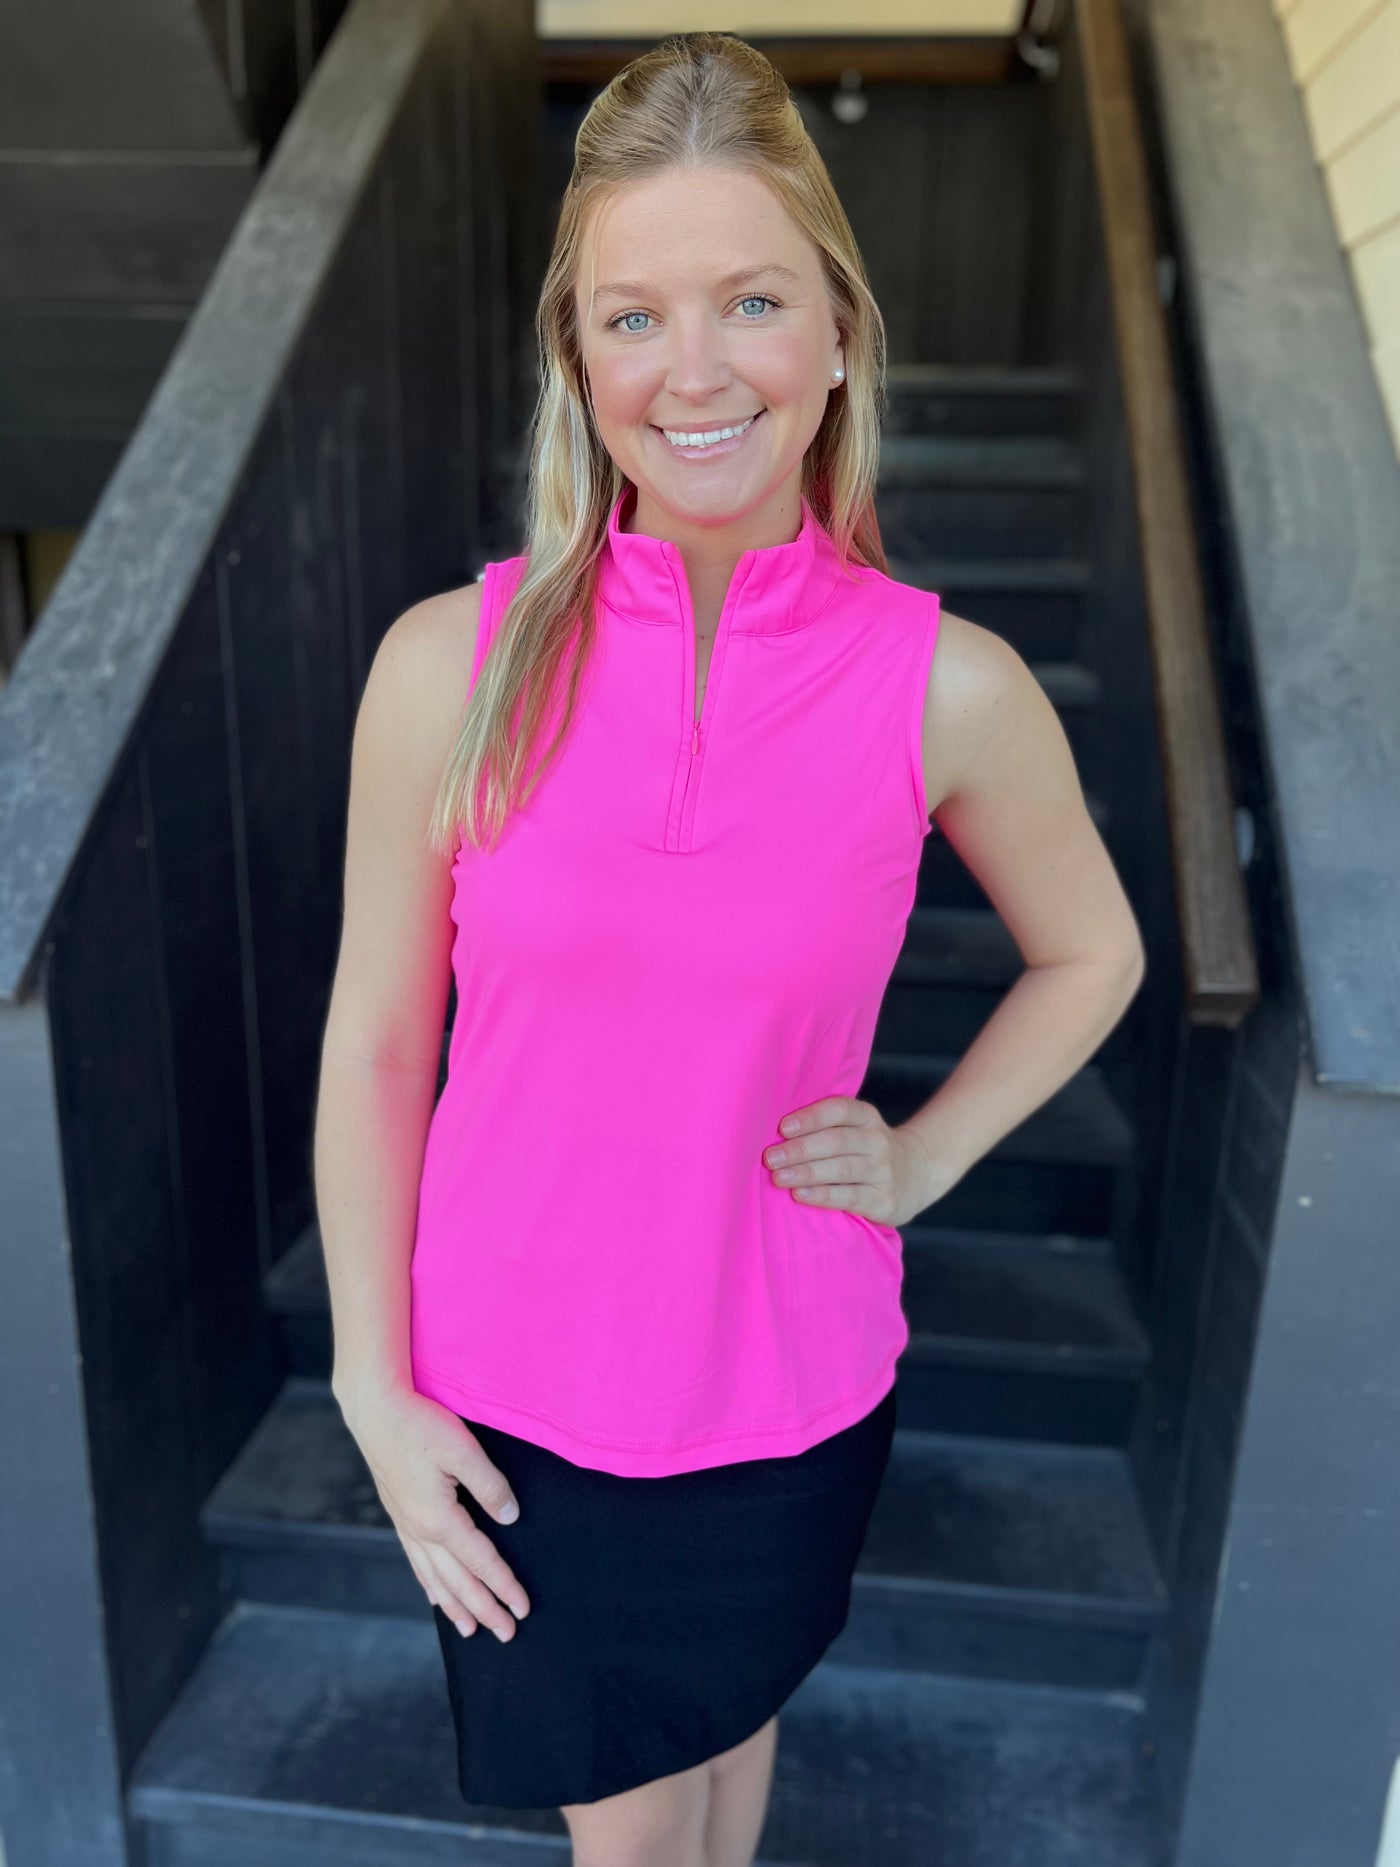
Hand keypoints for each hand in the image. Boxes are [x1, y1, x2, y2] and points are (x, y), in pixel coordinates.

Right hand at [337, 1379, 530, 1641]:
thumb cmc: (420, 1423)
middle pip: (458, 1580)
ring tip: (471, 1629)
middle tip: (506, 1634)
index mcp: (439, 1518)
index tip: (522, 1608)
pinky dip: (429, 1583)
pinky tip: (434, 1595)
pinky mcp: (398, 1513)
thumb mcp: (464, 1449)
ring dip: (455, 1605)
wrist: (374, 1408)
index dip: (504, 1586)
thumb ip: (490, 1486)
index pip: (480, 1562)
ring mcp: (406, 1524)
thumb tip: (510, 1517)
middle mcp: (420, 1530)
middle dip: (484, 1608)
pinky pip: (416, 1561)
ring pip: (434, 1577)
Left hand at [762, 1096, 939, 1229]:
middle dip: (800, 1149)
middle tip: (770, 1157)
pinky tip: (800, 1195)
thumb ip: (824, 1126)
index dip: (811, 1117)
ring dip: (806, 1173)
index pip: (840, 1110)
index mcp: (867, 1117)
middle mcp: (878, 1141)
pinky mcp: (885, 1200)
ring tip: (778, 1177)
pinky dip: (822, 1196)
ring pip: (841, 1169)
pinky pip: (850, 1197)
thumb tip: (774, 1133)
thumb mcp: (856, 1127)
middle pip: (836, 1141)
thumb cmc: (866, 1148)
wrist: (918, 1173)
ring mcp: (883, 1171)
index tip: (782, 1128)